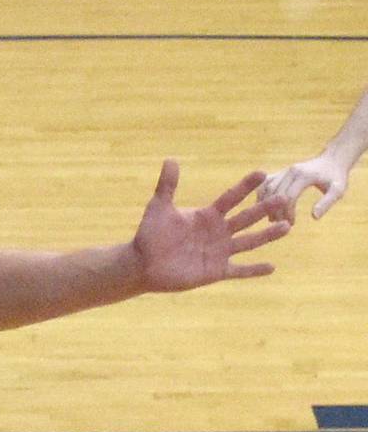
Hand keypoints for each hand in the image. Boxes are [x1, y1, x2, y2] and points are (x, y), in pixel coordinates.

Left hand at [132, 160, 290, 290]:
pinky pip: (239, 271)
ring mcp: (219, 252)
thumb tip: (170, 159)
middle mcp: (218, 232)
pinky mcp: (216, 271)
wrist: (143, 264)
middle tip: (284, 197)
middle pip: (246, 217)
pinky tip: (272, 267)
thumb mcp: (159, 208)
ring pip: (249, 241)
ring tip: (287, 227)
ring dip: (267, 235)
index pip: (231, 197)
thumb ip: (167, 185)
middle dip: (264, 208)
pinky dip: (254, 270)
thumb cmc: (150, 235)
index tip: (262, 173)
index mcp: (208, 215)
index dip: (245, 186)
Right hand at [258, 154, 349, 222]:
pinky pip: (265, 184)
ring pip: (267, 188)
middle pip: (275, 193)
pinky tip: (265, 209)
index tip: (292, 224)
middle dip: (276, 212)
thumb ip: (327, 203)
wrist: (332, 160)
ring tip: (273, 220)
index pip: (289, 196)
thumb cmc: (336, 177)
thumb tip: (314, 217)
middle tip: (281, 225)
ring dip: (266, 206)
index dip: (287, 213)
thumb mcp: (338, 190)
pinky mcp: (280, 172)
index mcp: (304, 175)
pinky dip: (261, 197)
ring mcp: (284, 171)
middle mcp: (291, 171)